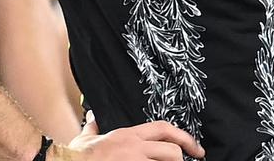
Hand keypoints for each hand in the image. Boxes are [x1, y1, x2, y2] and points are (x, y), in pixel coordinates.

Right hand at [49, 111, 203, 159]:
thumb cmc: (78, 156)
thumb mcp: (86, 137)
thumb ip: (93, 126)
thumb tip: (93, 116)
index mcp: (127, 136)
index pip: (163, 129)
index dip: (184, 137)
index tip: (195, 148)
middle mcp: (134, 149)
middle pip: (172, 151)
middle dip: (181, 159)